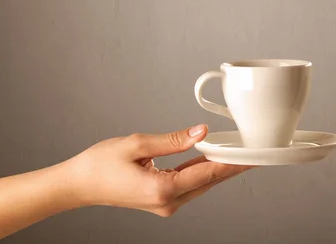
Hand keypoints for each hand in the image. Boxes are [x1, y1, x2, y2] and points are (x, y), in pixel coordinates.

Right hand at [65, 124, 251, 216]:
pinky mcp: (161, 199)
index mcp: (163, 188)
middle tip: (256, 151)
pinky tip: (213, 158)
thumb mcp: (138, 144)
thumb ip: (174, 139)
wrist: (79, 185)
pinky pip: (189, 183)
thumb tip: (202, 132)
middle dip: (233, 165)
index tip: (255, 157)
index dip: (235, 163)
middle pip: (209, 179)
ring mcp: (165, 203)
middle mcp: (168, 201)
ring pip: (201, 182)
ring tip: (240, 152)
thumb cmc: (101, 163)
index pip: (209, 172)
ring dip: (219, 167)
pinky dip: (202, 170)